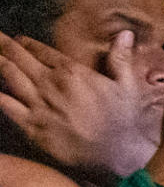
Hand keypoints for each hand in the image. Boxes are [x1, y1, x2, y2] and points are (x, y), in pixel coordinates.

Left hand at [0, 31, 163, 182]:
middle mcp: (51, 84)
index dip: (27, 43)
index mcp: (72, 72)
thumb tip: (125, 32)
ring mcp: (39, 105)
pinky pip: (7, 105)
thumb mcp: (129, 86)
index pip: (42, 51)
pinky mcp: (32, 125)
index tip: (18, 39)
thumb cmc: (124, 121)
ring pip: (10, 76)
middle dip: (4, 45)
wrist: (117, 154)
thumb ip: (121, 58)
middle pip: (19, 59)